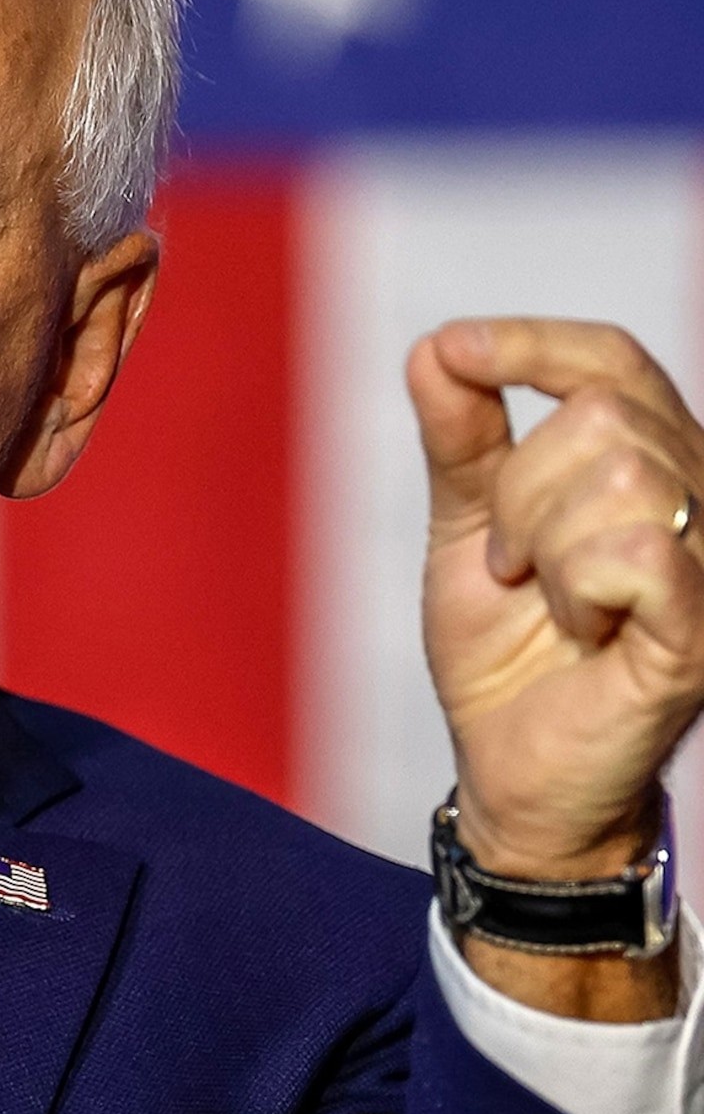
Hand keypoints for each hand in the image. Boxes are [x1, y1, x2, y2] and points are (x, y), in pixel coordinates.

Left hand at [410, 319, 703, 1012]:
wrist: (510, 769)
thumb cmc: (506, 653)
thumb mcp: (467, 530)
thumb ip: (463, 441)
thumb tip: (436, 350)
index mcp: (653, 465)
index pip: (613, 364)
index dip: (534, 343)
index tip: (454, 351)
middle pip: (599, 419)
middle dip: (520, 495)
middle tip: (514, 567)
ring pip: (618, 479)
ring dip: (545, 549)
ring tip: (550, 603)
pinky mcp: (701, 628)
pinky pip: (638, 552)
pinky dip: (577, 589)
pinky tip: (582, 630)